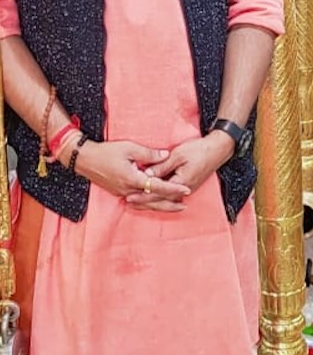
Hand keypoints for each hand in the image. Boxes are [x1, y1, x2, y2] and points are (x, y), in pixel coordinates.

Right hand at [75, 139, 189, 211]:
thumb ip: (149, 154)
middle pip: (153, 201)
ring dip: (160, 206)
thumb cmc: (106, 152)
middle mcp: (129, 190)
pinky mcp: (119, 192)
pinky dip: (148, 204)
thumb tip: (166, 155)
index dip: (173, 189)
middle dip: (170, 204)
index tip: (186, 189)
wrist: (84, 160)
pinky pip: (138, 202)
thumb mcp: (129, 148)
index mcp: (133, 179)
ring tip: (174, 206)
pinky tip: (155, 203)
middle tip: (184, 206)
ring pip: (145, 204)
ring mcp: (123, 193)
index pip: (158, 186)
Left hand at [126, 132, 231, 208]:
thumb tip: (146, 175)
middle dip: (144, 202)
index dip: (142, 195)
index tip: (128, 197)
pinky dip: (160, 196)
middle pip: (160, 200)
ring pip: (166, 199)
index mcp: (180, 183)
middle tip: (127, 202)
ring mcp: (187, 189)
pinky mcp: (188, 185)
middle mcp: (184, 190)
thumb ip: (161, 166)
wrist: (218, 150)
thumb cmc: (199, 150)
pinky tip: (152, 196)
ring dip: (151, 201)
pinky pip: (171, 195)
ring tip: (136, 202)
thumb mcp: (178, 155)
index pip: (157, 192)